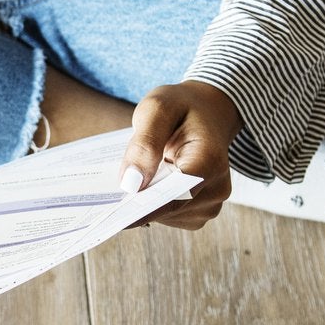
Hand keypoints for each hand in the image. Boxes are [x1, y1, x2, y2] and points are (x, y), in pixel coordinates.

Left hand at [121, 80, 239, 230]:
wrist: (207, 113)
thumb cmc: (181, 107)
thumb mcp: (158, 108)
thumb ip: (145, 142)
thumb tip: (131, 183)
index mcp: (210, 160)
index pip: (176, 194)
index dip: (145, 208)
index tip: (114, 217)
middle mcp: (217, 187)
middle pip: (168, 208)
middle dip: (138, 201)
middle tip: (107, 195)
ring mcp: (210, 203)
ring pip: (165, 215)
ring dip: (145, 200)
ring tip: (135, 176)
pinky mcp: (199, 212)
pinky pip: (168, 216)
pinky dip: (152, 203)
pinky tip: (146, 184)